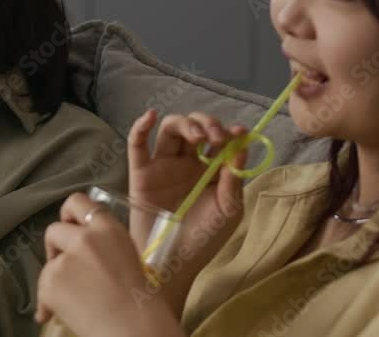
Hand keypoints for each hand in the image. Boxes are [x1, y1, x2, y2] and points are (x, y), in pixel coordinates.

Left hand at [36, 193, 181, 336]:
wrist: (134, 330)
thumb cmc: (140, 300)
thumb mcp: (126, 255)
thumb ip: (103, 241)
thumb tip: (80, 241)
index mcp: (108, 227)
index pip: (77, 201)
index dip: (68, 214)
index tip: (69, 227)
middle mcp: (85, 237)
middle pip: (54, 229)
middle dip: (56, 248)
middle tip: (67, 268)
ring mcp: (66, 258)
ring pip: (48, 263)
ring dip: (55, 278)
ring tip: (75, 299)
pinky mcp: (51, 281)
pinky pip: (42, 288)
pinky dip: (47, 304)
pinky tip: (58, 314)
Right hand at [125, 109, 247, 313]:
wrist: (172, 262)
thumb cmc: (203, 240)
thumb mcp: (228, 211)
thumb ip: (234, 179)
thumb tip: (242, 146)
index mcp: (210, 171)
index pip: (220, 140)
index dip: (230, 132)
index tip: (239, 133)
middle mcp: (186, 163)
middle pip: (194, 128)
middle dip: (208, 125)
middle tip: (216, 138)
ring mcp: (162, 165)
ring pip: (170, 130)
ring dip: (185, 124)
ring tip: (198, 137)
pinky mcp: (140, 172)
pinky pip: (136, 144)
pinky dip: (140, 126)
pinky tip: (151, 116)